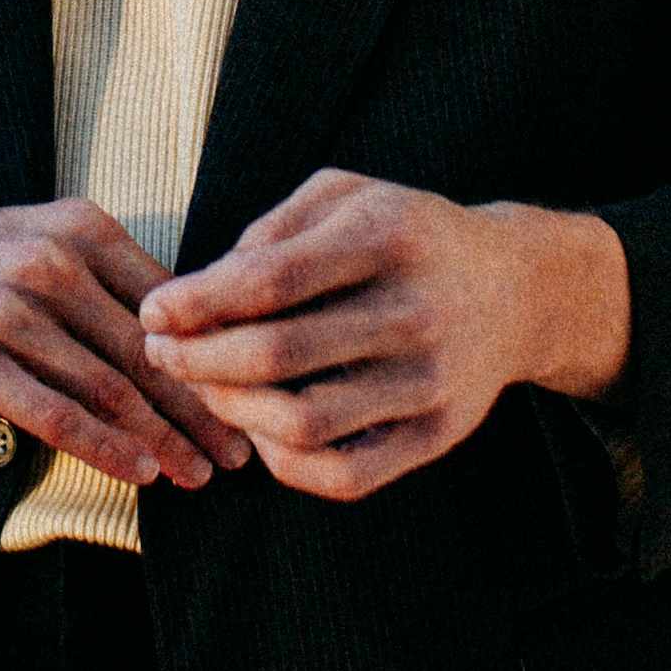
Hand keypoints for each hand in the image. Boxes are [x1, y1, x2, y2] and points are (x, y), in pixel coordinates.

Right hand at [0, 185, 248, 495]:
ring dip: (164, 438)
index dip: (217, 356)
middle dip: (204, 407)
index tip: (251, 398)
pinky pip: (54, 411)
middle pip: (148, 349)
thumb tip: (185, 336)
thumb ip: (106, 279)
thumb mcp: (39, 240)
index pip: (171, 301)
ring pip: (109, 386)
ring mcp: (10, 309)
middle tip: (242, 452)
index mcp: (81, 228)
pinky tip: (140, 473)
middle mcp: (52, 262)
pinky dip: (104, 447)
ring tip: (201, 474)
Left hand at [138, 173, 631, 502]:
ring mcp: (431, 382)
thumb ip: (270, 231)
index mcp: (389, 237)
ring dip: (233, 412)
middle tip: (161, 355)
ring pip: (306, 423)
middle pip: (280, 355)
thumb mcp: (346, 195)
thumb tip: (198, 294)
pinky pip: (344, 474)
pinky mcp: (437, 436)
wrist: (518, 289)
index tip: (152, 312)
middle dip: (199, 361)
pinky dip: (283, 463)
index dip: (196, 303)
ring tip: (202, 389)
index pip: (270, 281)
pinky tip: (257, 430)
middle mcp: (417, 311)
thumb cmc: (406, 234)